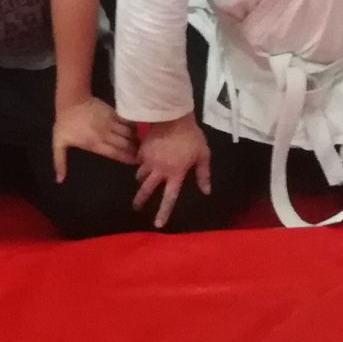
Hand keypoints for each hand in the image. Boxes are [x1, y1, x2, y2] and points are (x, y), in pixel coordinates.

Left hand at [52, 96, 137, 181]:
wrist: (71, 101)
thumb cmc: (65, 124)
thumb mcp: (58, 144)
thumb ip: (59, 162)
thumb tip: (59, 180)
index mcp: (94, 143)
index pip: (114, 153)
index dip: (126, 158)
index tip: (135, 162)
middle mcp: (105, 134)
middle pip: (124, 144)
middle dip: (134, 150)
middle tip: (143, 156)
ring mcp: (110, 122)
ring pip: (127, 133)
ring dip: (136, 139)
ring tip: (144, 145)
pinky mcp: (112, 112)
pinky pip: (126, 121)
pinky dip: (133, 127)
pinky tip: (138, 131)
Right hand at [132, 113, 211, 228]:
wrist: (173, 116)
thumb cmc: (191, 136)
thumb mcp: (203, 154)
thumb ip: (203, 174)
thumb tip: (206, 191)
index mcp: (175, 174)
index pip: (169, 198)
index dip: (163, 212)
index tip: (157, 225)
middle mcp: (159, 171)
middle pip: (147, 190)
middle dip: (140, 200)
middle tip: (136, 207)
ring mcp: (149, 160)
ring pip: (140, 175)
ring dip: (140, 180)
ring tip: (140, 182)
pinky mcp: (142, 149)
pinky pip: (139, 160)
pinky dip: (140, 162)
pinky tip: (141, 161)